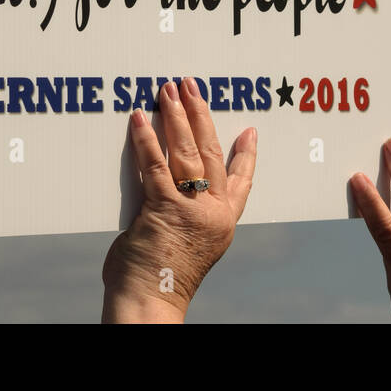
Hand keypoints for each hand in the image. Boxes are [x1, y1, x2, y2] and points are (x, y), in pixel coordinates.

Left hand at [101, 78, 256, 322]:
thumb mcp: (186, 245)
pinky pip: (154, 165)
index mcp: (223, 223)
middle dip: (201, 116)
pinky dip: (147, 140)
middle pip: (210, 154)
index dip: (246, 155)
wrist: (150, 303)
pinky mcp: (163, 207)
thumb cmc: (160, 280)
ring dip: (176, 118)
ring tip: (168, 90)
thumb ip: (183, 214)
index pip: (242, 182)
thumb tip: (166, 185)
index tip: (250, 132)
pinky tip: (141, 118)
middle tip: (192, 87)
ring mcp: (190, 208)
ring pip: (186, 152)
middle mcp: (212, 213)